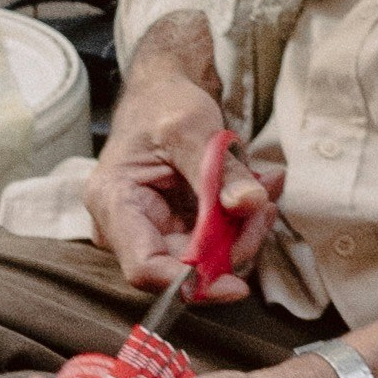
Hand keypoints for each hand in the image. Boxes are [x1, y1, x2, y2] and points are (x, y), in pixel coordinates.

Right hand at [87, 73, 283, 298]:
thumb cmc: (164, 105)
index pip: (145, 266)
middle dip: (231, 245)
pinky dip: (240, 221)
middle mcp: (126, 227)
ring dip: (242, 231)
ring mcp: (152, 231)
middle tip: (263, 206)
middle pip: (183, 267)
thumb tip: (248, 204)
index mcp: (114, 202)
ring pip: (206, 260)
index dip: (190, 283)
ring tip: (264, 187)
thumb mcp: (192, 128)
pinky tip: (256, 189)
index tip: (235, 283)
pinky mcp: (176, 230)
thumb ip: (221, 170)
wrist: (163, 94)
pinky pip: (215, 243)